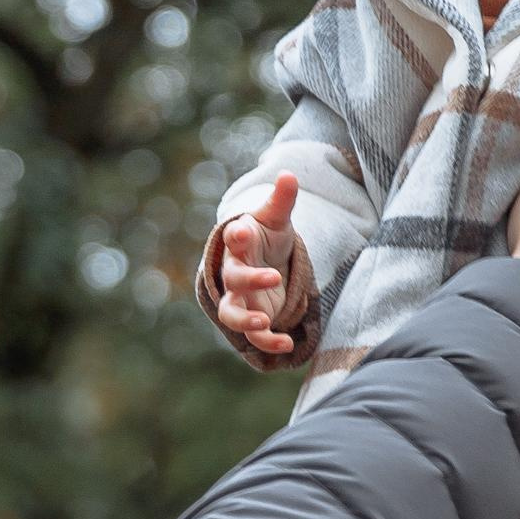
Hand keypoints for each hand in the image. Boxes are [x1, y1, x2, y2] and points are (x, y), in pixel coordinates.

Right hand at [216, 172, 301, 358]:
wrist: (265, 260)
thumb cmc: (268, 237)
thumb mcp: (277, 218)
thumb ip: (282, 200)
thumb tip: (289, 174)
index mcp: (240, 244)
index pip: (233, 239)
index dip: (237, 237)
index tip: (243, 232)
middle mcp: (234, 272)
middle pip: (233, 278)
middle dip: (250, 279)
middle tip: (274, 277)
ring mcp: (241, 297)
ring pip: (230, 314)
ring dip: (245, 320)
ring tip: (264, 322)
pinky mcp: (253, 316)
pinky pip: (254, 335)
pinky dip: (268, 341)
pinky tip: (288, 343)